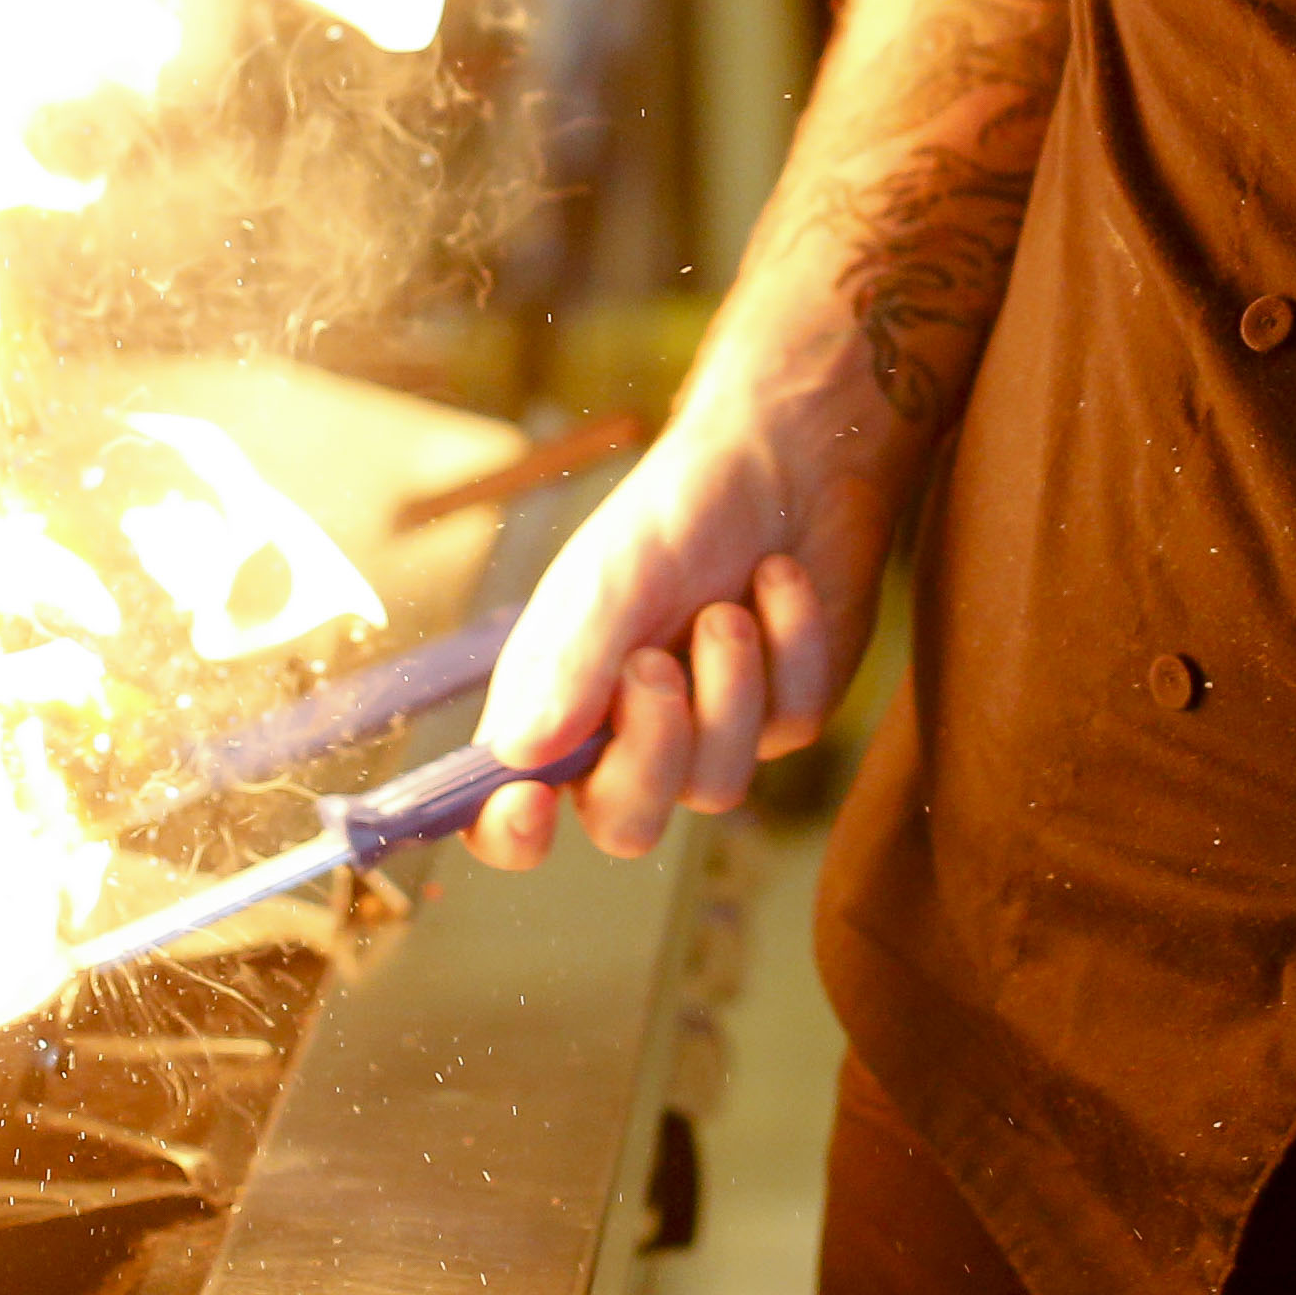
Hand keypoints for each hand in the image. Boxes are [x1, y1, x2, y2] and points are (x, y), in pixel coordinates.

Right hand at [463, 380, 889, 866]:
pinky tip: (778, 581)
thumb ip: (572, 666)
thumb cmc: (679, 511)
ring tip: (726, 605)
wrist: (790, 461)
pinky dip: (786, 645)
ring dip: (726, 684)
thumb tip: (518, 755)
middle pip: (625, 824)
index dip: (507, 832)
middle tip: (654, 665)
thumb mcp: (614, 575)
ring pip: (716, 786)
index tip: (530, 808)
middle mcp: (625, 733)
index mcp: (554, 702)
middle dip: (649, 752)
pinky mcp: (784, 715)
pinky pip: (788, 724)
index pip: (505, 809)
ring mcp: (711, 733)